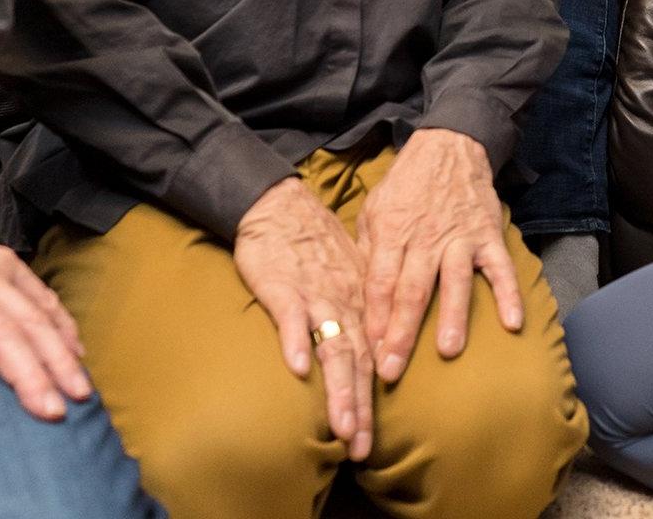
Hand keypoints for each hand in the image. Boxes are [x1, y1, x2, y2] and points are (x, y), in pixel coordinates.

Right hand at [236, 177, 374, 458]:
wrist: (280, 206)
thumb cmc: (313, 247)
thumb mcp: (348, 279)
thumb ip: (359, 314)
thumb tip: (372, 353)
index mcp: (360, 305)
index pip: (370, 360)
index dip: (372, 401)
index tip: (372, 442)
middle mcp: (343, 305)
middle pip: (356, 362)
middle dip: (360, 408)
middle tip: (361, 447)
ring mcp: (314, 296)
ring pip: (331, 346)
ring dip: (338, 388)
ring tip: (342, 425)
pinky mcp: (283, 287)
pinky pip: (291, 316)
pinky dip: (296, 340)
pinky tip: (299, 368)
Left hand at [359, 129, 522, 384]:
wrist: (450, 144)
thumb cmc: (407, 183)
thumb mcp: (375, 209)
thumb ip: (369, 251)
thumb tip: (362, 296)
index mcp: (392, 232)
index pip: (380, 283)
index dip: (374, 319)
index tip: (368, 353)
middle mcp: (425, 238)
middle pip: (411, 291)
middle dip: (401, 333)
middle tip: (392, 370)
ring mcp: (460, 237)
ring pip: (454, 281)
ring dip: (451, 316)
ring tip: (447, 350)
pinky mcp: (488, 234)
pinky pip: (500, 268)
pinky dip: (508, 294)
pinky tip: (512, 322)